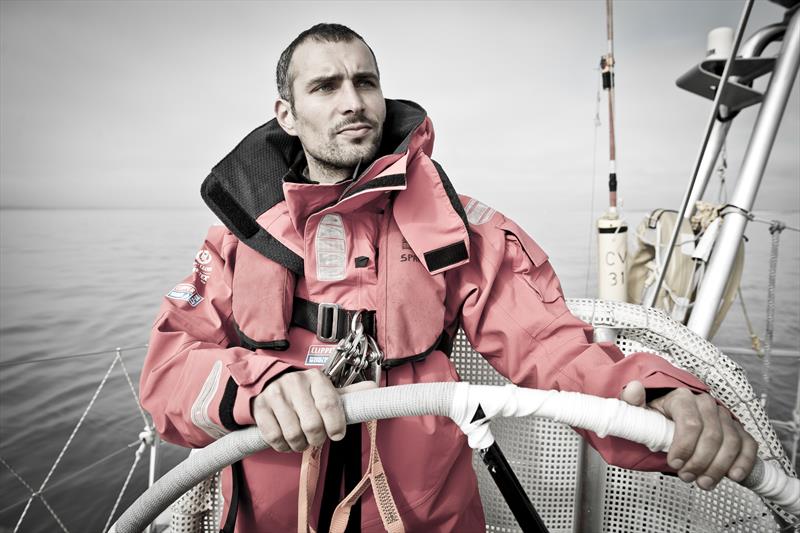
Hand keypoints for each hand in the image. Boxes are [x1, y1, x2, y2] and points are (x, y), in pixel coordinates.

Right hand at [253, 368, 375, 452]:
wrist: (270, 384)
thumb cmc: (305, 393)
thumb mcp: (327, 391)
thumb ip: (350, 394)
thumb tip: (375, 389)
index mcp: (316, 378)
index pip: (329, 404)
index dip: (335, 424)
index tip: (337, 434)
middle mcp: (295, 383)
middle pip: (312, 424)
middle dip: (317, 439)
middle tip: (316, 438)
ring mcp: (275, 395)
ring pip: (293, 434)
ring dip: (299, 444)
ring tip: (301, 440)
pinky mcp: (260, 408)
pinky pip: (274, 437)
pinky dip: (282, 446)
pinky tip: (286, 440)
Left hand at [620, 380, 756, 489]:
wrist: (666, 415)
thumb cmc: (653, 414)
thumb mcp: (638, 409)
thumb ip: (633, 401)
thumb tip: (634, 389)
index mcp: (681, 397)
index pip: (690, 422)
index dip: (684, 446)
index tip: (674, 463)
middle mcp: (705, 404)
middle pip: (712, 434)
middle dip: (701, 461)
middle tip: (687, 476)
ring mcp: (722, 415)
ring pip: (731, 441)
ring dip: (719, 466)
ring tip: (704, 482)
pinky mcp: (735, 429)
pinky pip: (748, 443)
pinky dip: (744, 461)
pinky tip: (734, 475)